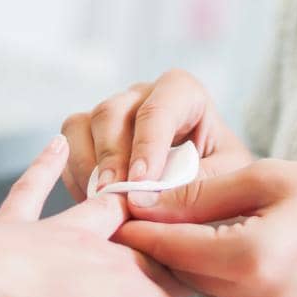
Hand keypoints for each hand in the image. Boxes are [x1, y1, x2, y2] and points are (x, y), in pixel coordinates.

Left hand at [0, 135, 242, 296]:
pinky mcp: (13, 230)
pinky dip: (43, 168)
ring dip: (123, 202)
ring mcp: (54, 236)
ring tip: (148, 186)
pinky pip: (31, 192)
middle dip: (170, 248)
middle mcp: (97, 250)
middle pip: (144, 250)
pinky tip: (52, 146)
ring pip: (99, 212)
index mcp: (124, 279)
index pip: (175, 292)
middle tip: (192, 249)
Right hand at [61, 69, 252, 199]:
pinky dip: (76, 176)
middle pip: (112, 111)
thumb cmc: (225, 178)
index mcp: (183, 93)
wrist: (210, 191)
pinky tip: (93, 203)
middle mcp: (143, 95)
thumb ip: (196, 184)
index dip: (148, 144)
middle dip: (111, 157)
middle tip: (115, 197)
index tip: (143, 181)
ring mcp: (112, 112)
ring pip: (82, 124)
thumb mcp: (227, 180)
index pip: (160, 108)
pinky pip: (69, 146)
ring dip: (87, 166)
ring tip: (101, 203)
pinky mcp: (90, 135)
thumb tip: (148, 196)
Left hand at [113, 160, 296, 296]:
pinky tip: (215, 247)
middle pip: (180, 270)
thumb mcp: (271, 177)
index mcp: (252, 258)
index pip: (169, 243)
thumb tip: (144, 196)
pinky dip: (217, 274)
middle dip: (156, 241)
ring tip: (170, 224)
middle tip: (131, 210)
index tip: (111, 201)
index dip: (136, 222)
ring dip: (186, 258)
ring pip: (203, 287)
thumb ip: (202, 191)